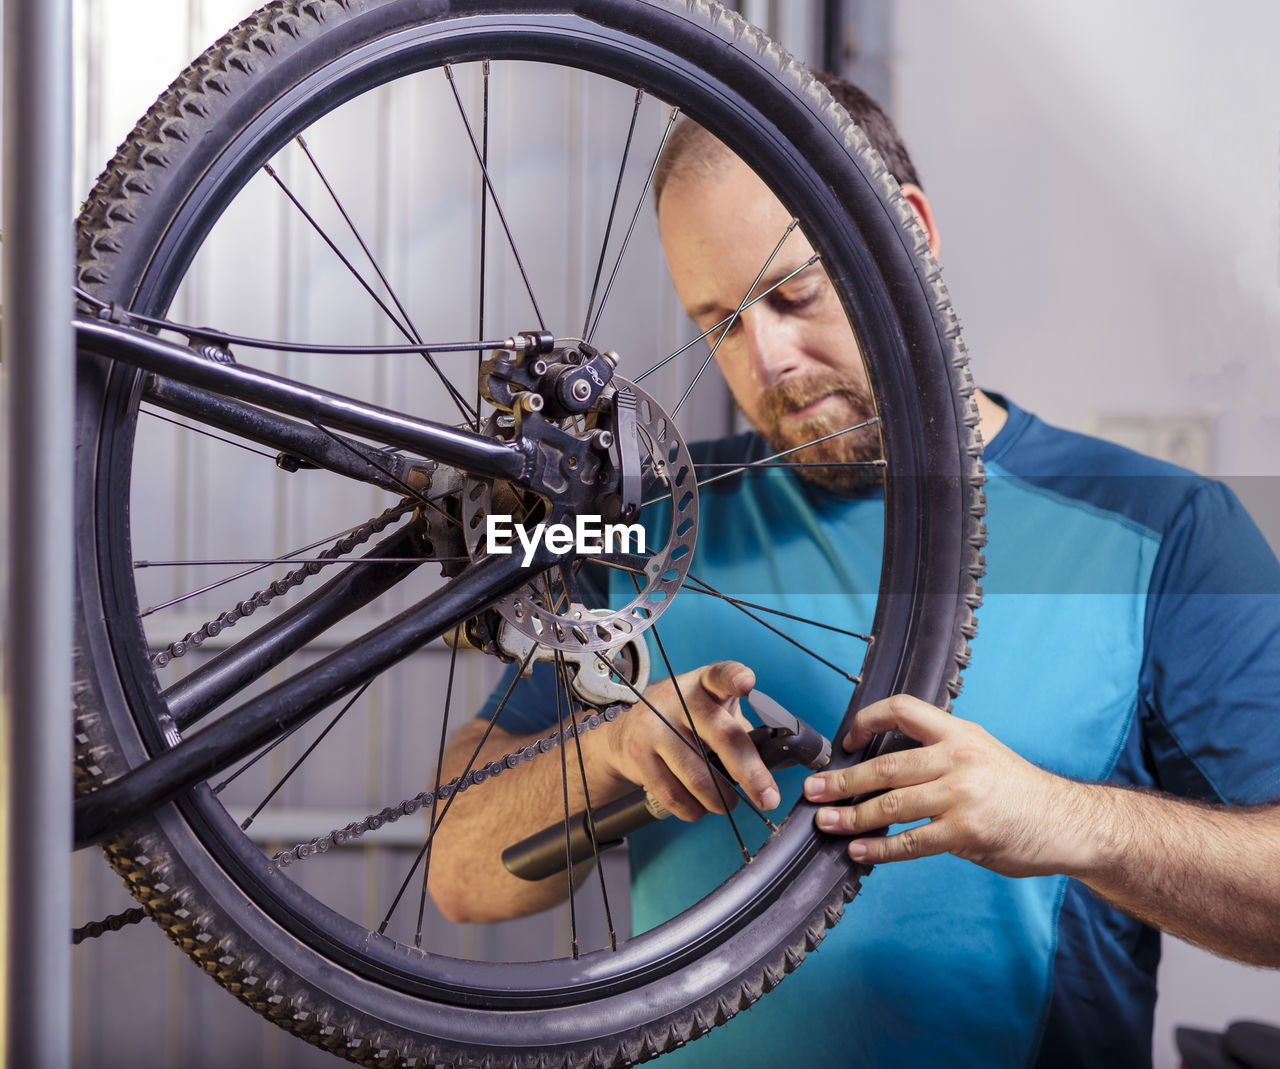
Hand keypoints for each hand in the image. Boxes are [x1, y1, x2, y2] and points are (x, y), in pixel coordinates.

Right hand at [602, 660, 780, 820]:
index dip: (734, 677)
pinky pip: (673, 795)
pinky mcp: (638, 757)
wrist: (627, 730)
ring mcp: (655, 728)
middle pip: (722, 736)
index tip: (747, 682)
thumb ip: (743, 729)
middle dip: (751, 773)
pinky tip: (700, 807)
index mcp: (704, 685)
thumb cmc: (684, 721)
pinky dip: (693, 810)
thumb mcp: (712, 711)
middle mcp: (678, 700)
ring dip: (721, 800)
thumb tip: (785, 759)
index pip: (721, 675)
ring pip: (699, 776)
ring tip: (728, 804)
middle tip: (768, 799)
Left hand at [802, 694, 1084, 876]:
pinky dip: (880, 849)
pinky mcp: (967, 831)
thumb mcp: (982, 754)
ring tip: (825, 822)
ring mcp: (963, 795)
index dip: (868, 719)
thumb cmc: (1018, 792)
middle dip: (842, 779)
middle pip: (886, 765)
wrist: (1069, 823)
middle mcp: (959, 758)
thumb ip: (939, 755)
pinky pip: (912, 842)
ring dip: (852, 816)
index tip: (847, 740)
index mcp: (959, 733)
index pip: (903, 708)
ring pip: (891, 805)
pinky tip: (859, 851)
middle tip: (812, 790)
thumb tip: (884, 769)